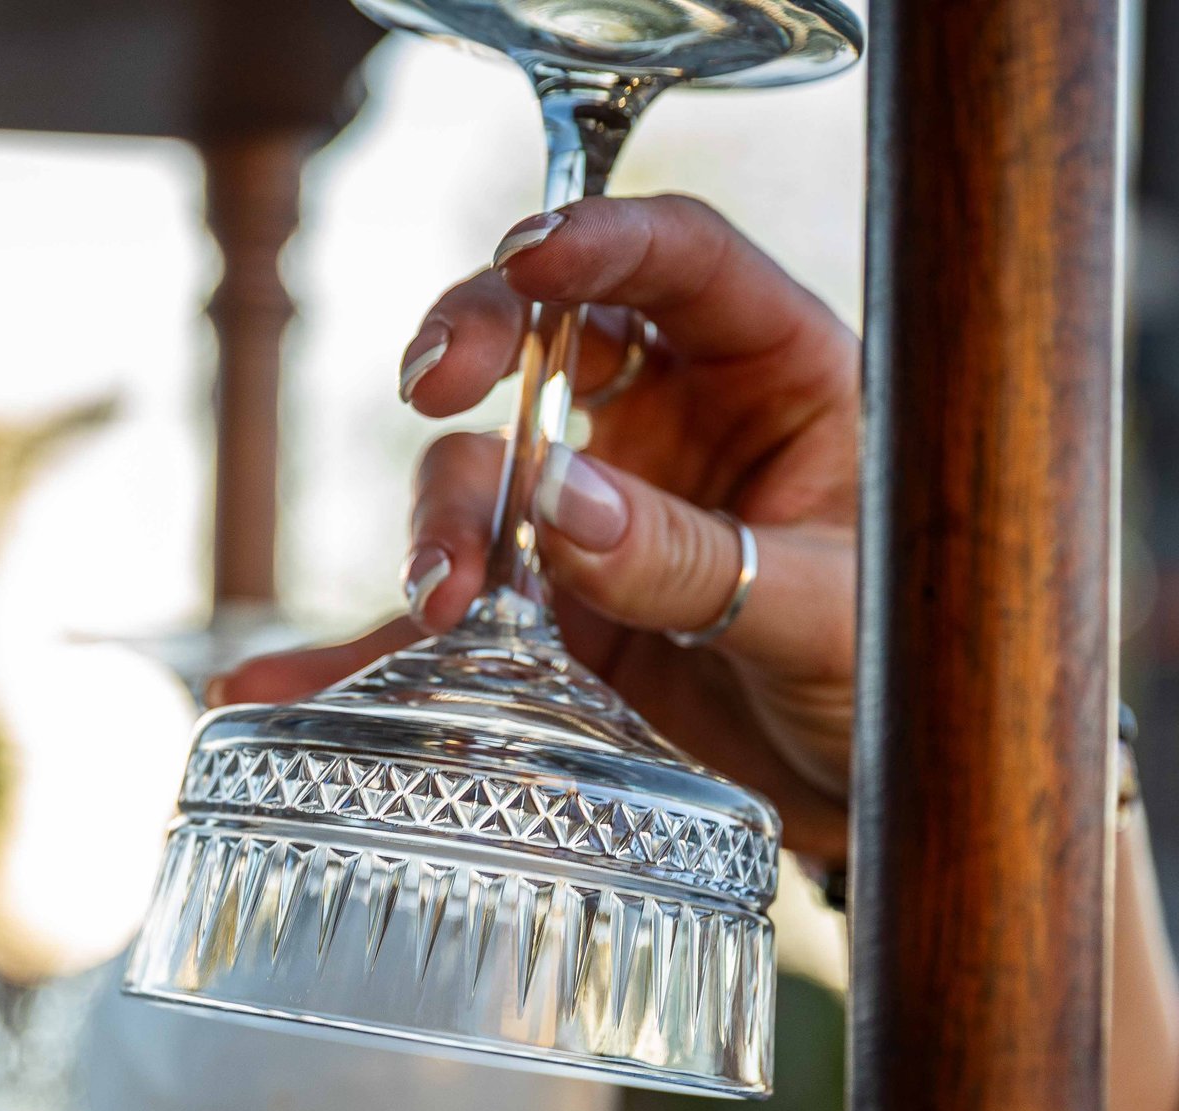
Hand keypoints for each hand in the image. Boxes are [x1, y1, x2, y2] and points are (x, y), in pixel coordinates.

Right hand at [215, 194, 858, 865]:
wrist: (863, 802)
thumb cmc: (892, 678)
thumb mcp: (822, 613)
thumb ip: (694, 556)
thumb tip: (558, 505)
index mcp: (771, 376)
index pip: (681, 261)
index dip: (601, 240)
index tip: (529, 258)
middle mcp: (669, 425)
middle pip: (547, 342)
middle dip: (476, 351)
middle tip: (436, 390)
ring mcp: (594, 516)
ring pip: (481, 477)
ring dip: (439, 526)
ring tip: (433, 604)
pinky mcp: (542, 618)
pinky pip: (441, 625)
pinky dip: (362, 657)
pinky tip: (286, 688)